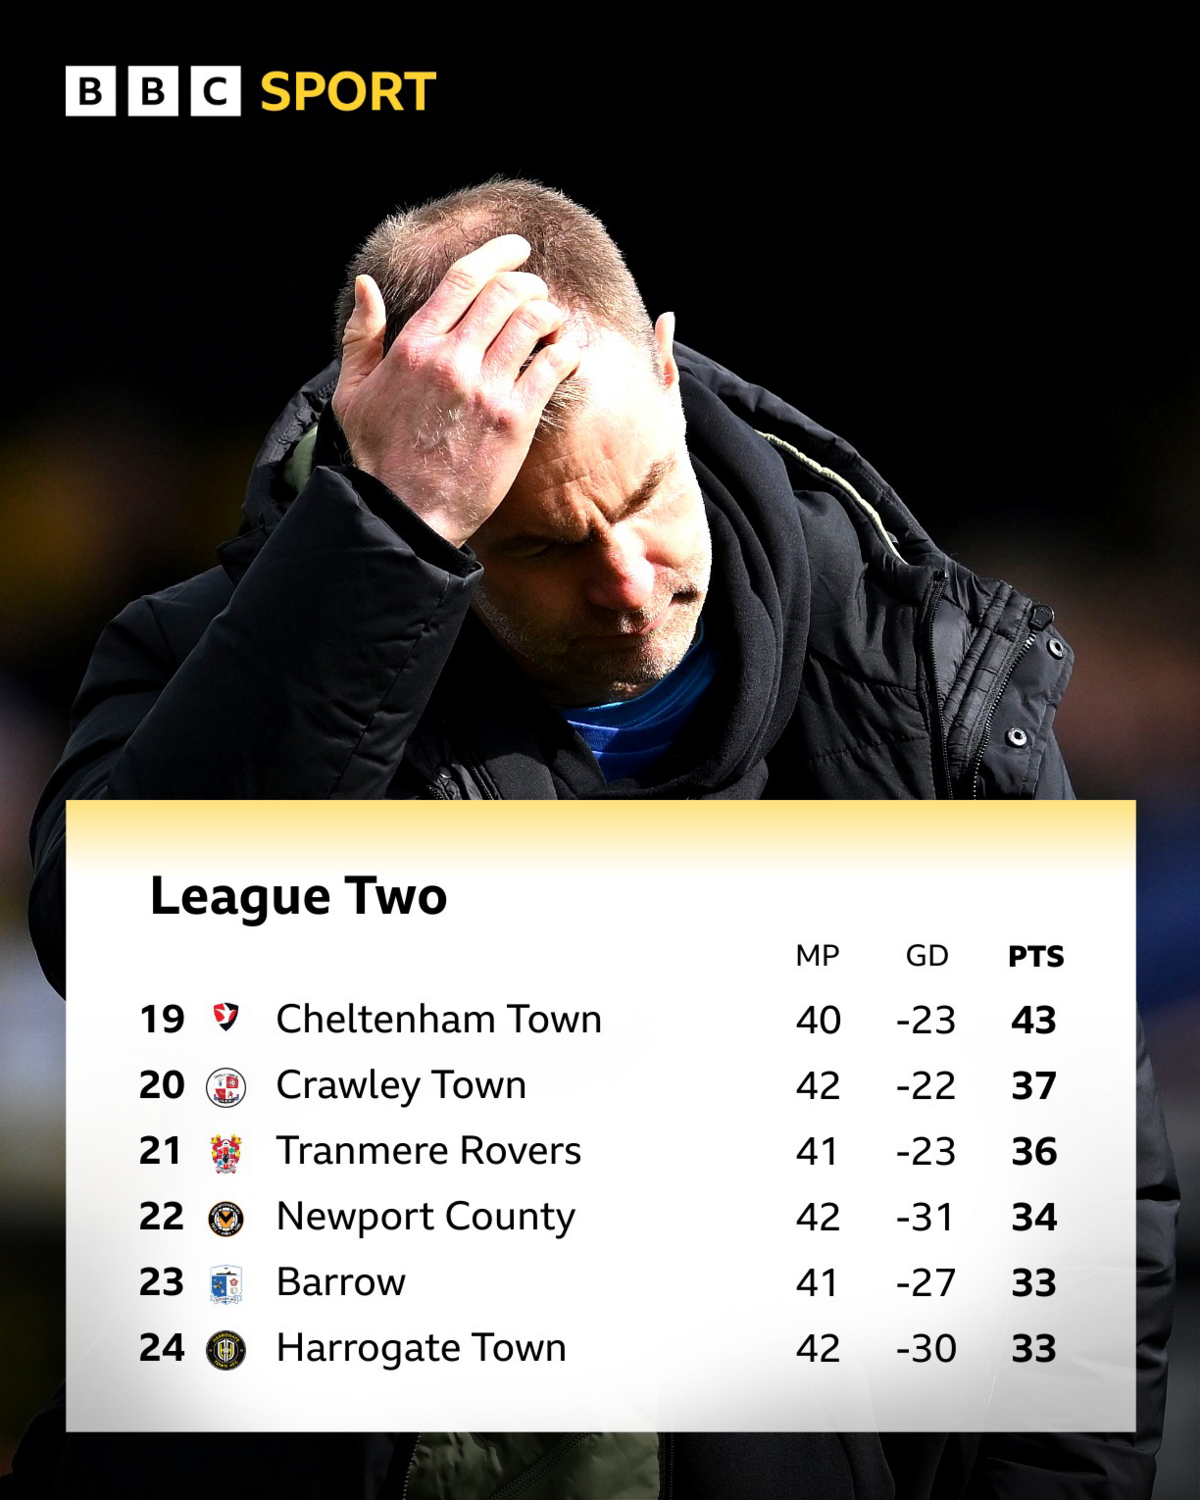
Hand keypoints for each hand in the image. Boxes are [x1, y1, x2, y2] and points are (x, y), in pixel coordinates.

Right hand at [331, 235, 582, 546]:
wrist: (406, 513)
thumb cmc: (377, 457)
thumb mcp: (352, 392)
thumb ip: (361, 335)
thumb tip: (368, 285)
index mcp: (414, 346)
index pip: (462, 279)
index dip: (496, 254)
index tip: (516, 250)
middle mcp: (452, 360)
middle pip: (503, 293)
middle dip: (527, 281)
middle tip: (536, 287)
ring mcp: (486, 389)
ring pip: (532, 322)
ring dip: (549, 311)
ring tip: (552, 319)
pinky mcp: (514, 421)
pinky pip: (552, 367)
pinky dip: (566, 352)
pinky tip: (567, 355)